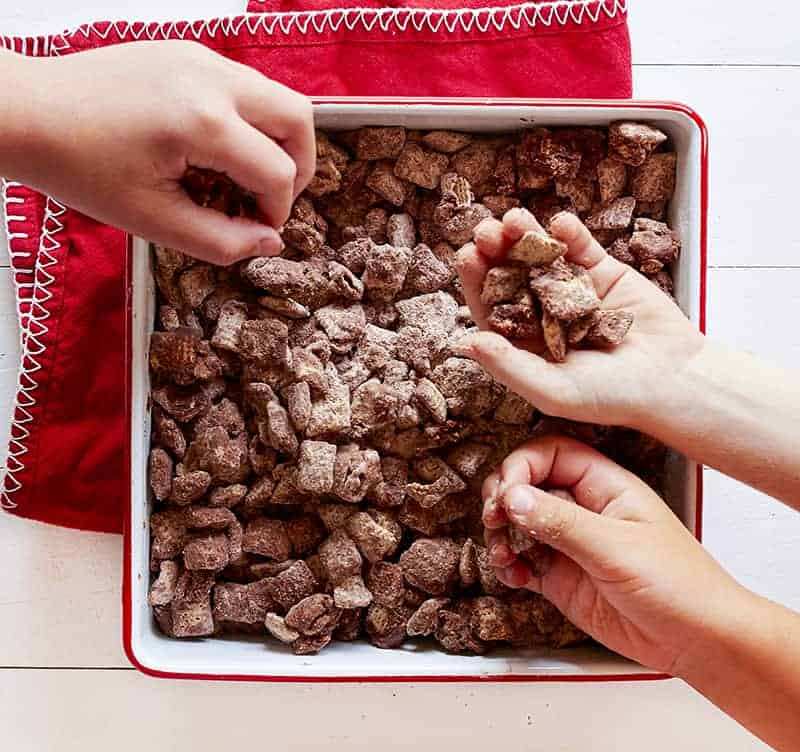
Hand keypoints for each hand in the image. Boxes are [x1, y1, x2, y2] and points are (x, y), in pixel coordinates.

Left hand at [5, 42, 314, 263]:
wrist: (27, 113)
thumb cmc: (81, 169)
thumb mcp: (154, 221)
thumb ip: (222, 240)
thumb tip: (270, 242)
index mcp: (203, 122)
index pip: (278, 171)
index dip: (277, 210)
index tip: (256, 228)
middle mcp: (212, 78)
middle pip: (299, 119)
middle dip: (300, 166)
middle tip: (271, 197)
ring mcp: (201, 56)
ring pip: (278, 96)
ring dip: (278, 140)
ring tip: (248, 173)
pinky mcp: (188, 50)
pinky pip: (245, 85)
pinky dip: (250, 120)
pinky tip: (219, 147)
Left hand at [455, 208, 704, 426]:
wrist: (674, 381)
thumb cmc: (611, 397)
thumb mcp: (553, 390)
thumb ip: (509, 367)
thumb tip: (464, 343)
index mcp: (523, 342)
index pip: (489, 307)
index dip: (476, 282)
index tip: (466, 257)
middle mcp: (541, 312)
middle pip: (509, 275)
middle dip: (496, 251)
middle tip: (486, 231)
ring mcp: (570, 289)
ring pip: (541, 255)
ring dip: (526, 234)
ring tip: (515, 219)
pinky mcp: (602, 272)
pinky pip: (582, 247)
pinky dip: (570, 232)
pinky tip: (559, 222)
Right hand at [482, 434, 746, 674]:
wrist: (697, 641)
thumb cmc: (678, 584)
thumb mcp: (616, 548)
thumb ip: (560, 521)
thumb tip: (512, 495)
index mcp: (605, 485)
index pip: (551, 453)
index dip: (522, 465)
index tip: (506, 492)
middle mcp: (584, 508)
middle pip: (528, 484)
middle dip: (504, 497)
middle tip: (494, 519)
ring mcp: (571, 543)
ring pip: (519, 523)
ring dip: (501, 534)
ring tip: (503, 553)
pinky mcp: (562, 577)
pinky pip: (523, 561)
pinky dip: (510, 566)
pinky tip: (514, 575)